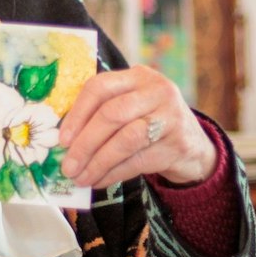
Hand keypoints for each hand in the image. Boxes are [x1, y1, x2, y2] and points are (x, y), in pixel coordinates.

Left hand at [58, 66, 215, 188]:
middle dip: (85, 143)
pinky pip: (138, 161)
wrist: (193, 145)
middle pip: (112, 114)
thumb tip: (65, 144)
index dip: (77, 114)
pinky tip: (99, 181)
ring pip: (126, 139)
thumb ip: (102, 114)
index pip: (100, 87)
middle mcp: (157, 90)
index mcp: (138, 76)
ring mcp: (170, 116)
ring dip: (98, 162)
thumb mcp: (131, 107)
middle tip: (68, 166)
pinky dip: (114, 173)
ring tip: (81, 177)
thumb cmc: (150, 123)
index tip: (62, 140)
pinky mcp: (177, 144)